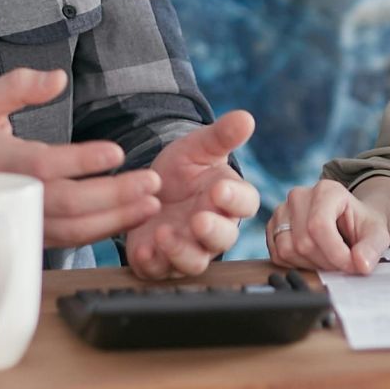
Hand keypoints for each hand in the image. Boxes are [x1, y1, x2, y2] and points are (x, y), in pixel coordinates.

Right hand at [0, 68, 161, 247]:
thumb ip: (16, 85)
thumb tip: (58, 78)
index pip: (41, 164)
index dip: (80, 161)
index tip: (116, 152)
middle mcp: (5, 196)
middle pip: (65, 203)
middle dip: (114, 195)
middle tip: (151, 182)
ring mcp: (15, 222)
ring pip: (70, 230)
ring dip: (115, 219)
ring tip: (149, 203)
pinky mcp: (25, 237)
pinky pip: (67, 241)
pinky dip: (100, 233)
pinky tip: (128, 218)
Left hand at [123, 111, 260, 279]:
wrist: (148, 187)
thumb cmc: (183, 169)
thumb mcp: (198, 148)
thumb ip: (221, 136)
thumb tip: (246, 117)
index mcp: (229, 199)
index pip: (244, 203)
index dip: (234, 199)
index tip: (219, 189)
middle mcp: (213, 229)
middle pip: (223, 239)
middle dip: (212, 232)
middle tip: (199, 220)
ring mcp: (188, 247)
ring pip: (194, 262)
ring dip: (180, 251)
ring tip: (163, 233)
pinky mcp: (160, 261)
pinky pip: (160, 271)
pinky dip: (153, 264)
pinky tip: (143, 250)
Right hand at [266, 179, 389, 275]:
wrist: (348, 222)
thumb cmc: (361, 225)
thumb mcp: (377, 234)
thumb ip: (372, 247)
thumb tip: (361, 264)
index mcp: (326, 190)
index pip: (319, 226)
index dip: (335, 253)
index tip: (351, 266)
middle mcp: (300, 196)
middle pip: (304, 241)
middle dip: (326, 262)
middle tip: (342, 264)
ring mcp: (282, 210)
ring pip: (287, 250)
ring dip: (311, 265)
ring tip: (328, 260)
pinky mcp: (272, 227)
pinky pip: (277, 255)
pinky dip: (296, 265)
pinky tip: (313, 259)